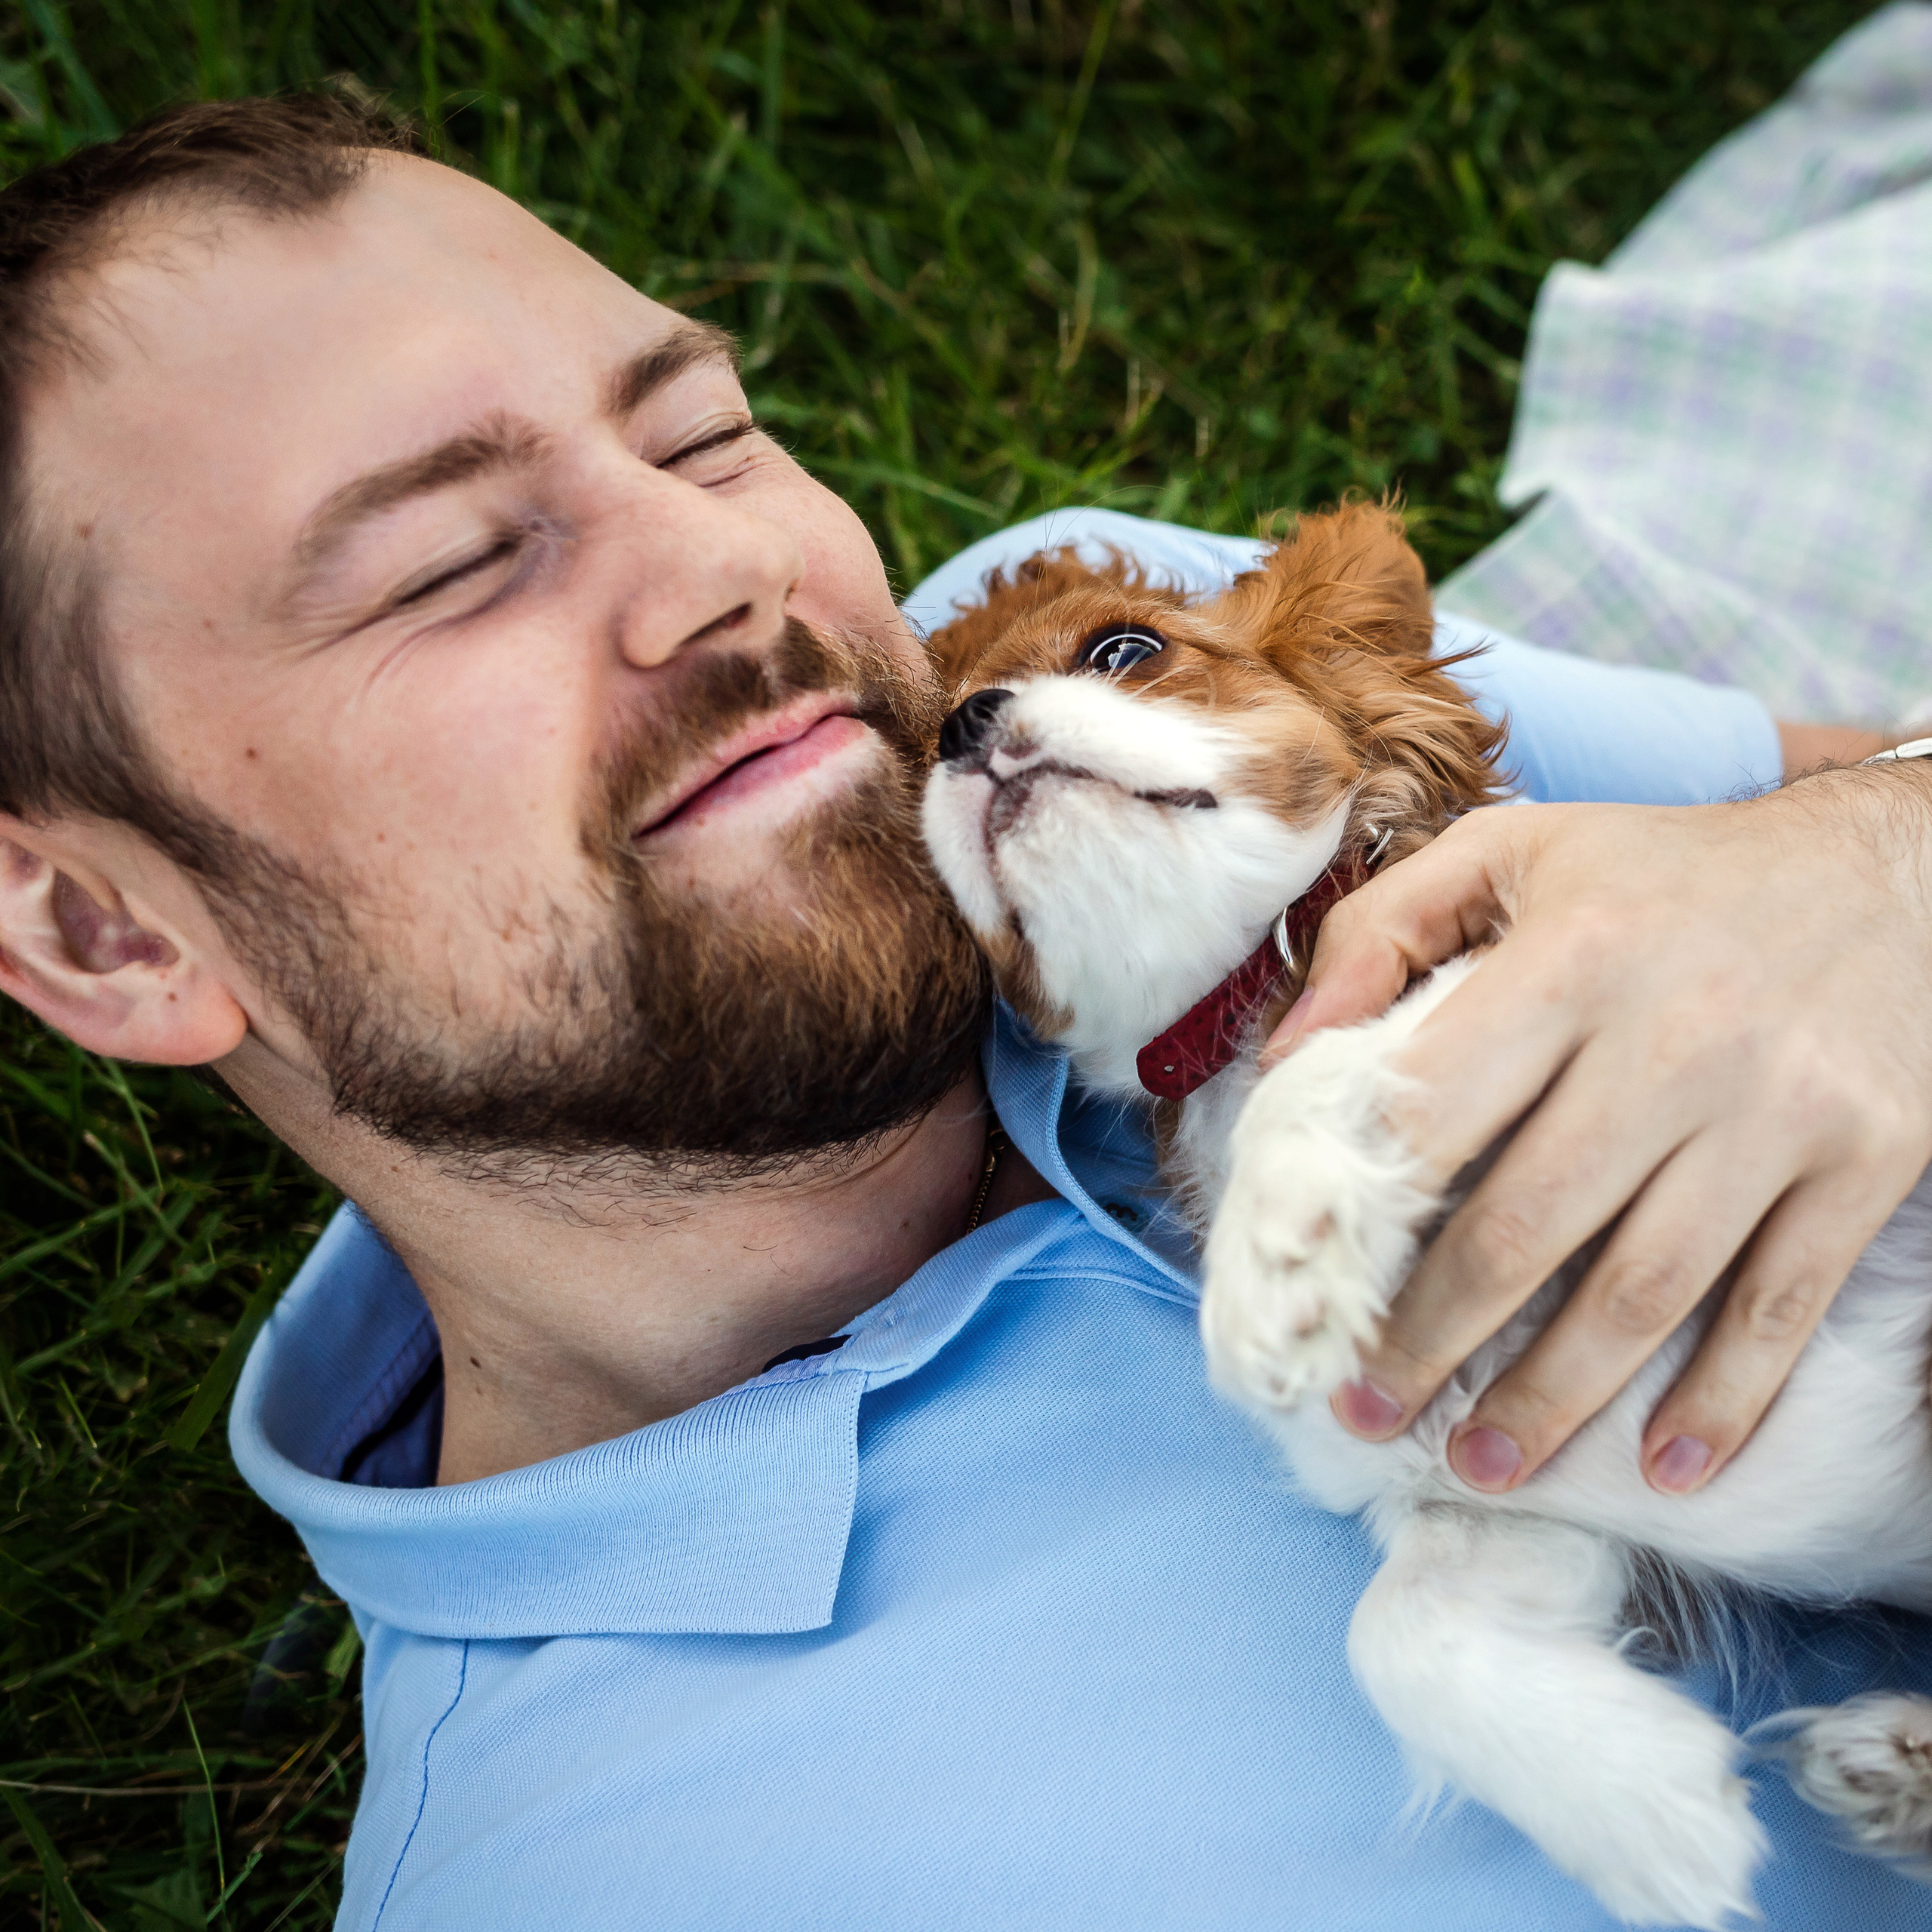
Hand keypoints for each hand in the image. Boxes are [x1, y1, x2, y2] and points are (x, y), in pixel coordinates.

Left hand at [1261, 767, 1931, 1494]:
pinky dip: (1724, 1400)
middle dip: (1431, 1338)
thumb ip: (1382, 930)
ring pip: (1644, 1290)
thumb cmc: (1670, 874)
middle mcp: (1672, 1040)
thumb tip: (1287, 1055)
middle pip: (1525, 1225)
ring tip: (1479, 1468)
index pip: (1436, 1108)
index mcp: (1570, 959)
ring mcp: (1775, 1111)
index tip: (1312, 1293)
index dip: (1361, 1213)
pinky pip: (1781, 1303)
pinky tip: (1664, 1467)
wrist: (1902, 871)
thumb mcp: (1515, 851)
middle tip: (1368, 1413)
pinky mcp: (1864, 1162)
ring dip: (1553, 1399)